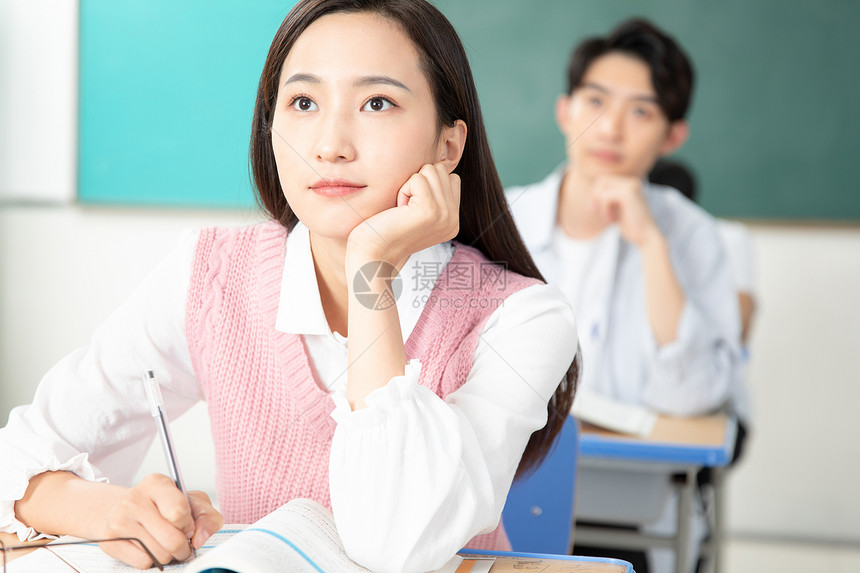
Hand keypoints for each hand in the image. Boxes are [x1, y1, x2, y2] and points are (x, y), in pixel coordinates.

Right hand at [98, 474, 222, 568]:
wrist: (123, 510)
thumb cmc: (163, 506)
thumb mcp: (191, 502)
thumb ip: (206, 516)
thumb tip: (200, 538)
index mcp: (157, 483)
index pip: (178, 511)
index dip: (189, 525)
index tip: (188, 526)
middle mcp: (135, 499)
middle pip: (172, 540)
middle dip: (183, 547)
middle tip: (181, 543)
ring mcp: (119, 520)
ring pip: (159, 555)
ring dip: (169, 555)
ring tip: (164, 543)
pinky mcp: (109, 541)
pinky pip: (143, 563)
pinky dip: (151, 560)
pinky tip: (148, 547)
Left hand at [347, 162, 459, 269]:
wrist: (372, 256)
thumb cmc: (385, 230)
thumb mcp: (416, 211)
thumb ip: (433, 193)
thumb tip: (437, 163)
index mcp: (453, 220)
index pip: (450, 177)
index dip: (425, 184)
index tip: (411, 208)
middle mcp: (453, 219)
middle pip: (440, 170)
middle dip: (418, 182)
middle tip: (404, 209)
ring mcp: (444, 216)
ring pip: (430, 170)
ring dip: (410, 185)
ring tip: (402, 209)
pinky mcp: (430, 211)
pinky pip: (417, 179)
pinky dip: (403, 190)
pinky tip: (398, 210)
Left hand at [591, 175, 659, 246]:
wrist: (646, 236)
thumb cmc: (631, 226)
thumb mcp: (617, 209)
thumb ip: (608, 198)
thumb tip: (592, 191)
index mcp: (630, 184)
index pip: (604, 181)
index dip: (596, 195)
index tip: (597, 210)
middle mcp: (632, 182)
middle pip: (601, 181)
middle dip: (595, 197)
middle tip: (597, 213)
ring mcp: (631, 186)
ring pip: (601, 188)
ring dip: (600, 205)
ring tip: (609, 218)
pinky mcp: (628, 193)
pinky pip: (605, 197)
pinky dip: (604, 209)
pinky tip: (613, 219)